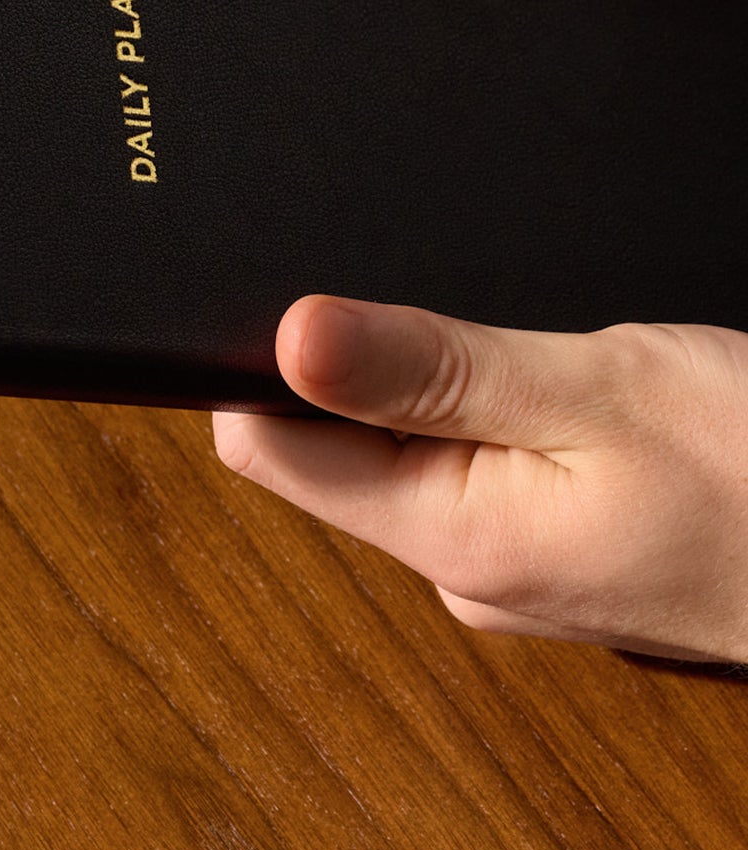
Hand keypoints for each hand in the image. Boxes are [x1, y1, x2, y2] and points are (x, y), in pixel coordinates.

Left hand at [214, 299, 747, 662]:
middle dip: (355, 361)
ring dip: (434, 381)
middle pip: (337, 444)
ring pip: (417, 448)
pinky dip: (494, 409)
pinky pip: (485, 465)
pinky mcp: (565, 546)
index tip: (271, 281)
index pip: (273, 447)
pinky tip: (545, 378)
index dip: (254, 356)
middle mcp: (469, 569)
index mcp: (454, 540)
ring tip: (497, 328)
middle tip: (412, 280)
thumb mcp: (594, 390)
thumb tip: (285, 336)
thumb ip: (433, 368)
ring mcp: (520, 564)